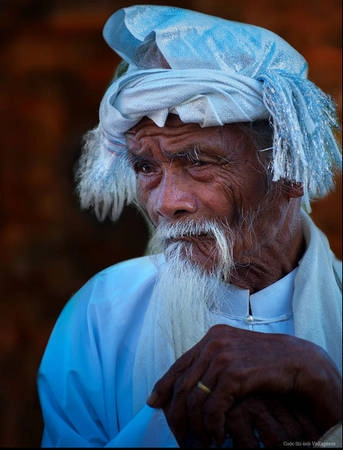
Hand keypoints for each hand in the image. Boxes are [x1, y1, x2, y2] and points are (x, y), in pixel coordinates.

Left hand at [147, 324, 341, 446]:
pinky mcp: (234, 373)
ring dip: (195, 426)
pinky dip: (212, 426)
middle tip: (179, 435)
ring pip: (194, 398)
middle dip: (177, 414)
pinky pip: (213, 407)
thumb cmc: (265, 363)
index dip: (163, 386)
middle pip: (183, 384)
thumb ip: (210, 366)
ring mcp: (223, 356)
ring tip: (200, 442)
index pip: (179, 364)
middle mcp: (213, 343)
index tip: (153, 404)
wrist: (296, 361)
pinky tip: (217, 437)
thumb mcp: (234, 358)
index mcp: (211, 337)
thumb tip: (189, 387)